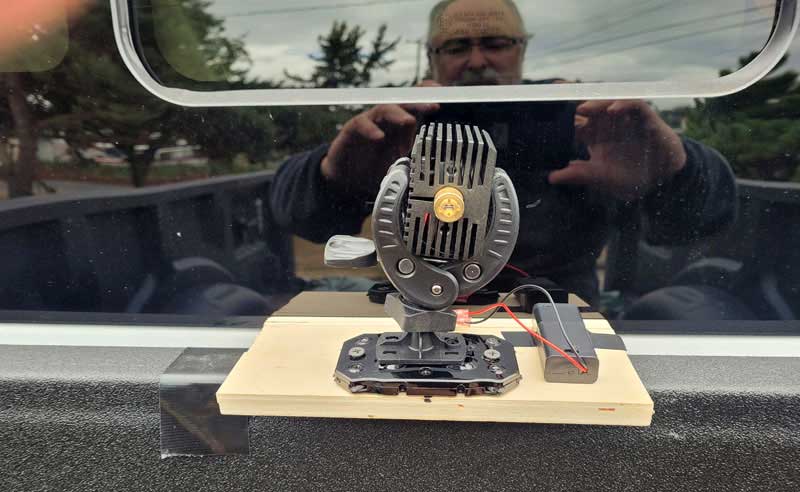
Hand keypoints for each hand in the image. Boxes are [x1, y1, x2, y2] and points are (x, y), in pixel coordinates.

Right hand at [321, 101, 439, 193]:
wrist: (346, 178)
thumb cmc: (373, 166)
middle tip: (434, 106)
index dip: (427, 95)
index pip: (414, 104)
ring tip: (409, 121)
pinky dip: (371, 129)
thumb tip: (433, 162)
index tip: (443, 94)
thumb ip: (413, 157)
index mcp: (399, 124)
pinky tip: (379, 137)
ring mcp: (369, 122)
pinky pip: (361, 123)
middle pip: (403, 103)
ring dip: (398, 114)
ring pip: (384, 109)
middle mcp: (385, 119)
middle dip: (419, 102)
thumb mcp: (399, 162)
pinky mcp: (352, 129)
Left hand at [548, 100, 686, 200]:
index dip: (557, 114)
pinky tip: (612, 110)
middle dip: (572, 98)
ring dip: (595, 102)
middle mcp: (605, 122)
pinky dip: (622, 104)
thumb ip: (578, 175)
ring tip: (582, 108)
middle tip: (554, 95)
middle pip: (586, 104)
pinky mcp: (643, 116)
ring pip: (606, 101)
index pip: (571, 120)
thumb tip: (551, 178)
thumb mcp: (601, 177)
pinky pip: (633, 104)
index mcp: (592, 134)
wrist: (663, 177)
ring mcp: (623, 117)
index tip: (539, 111)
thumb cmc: (631, 175)